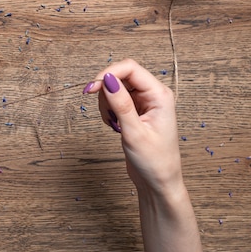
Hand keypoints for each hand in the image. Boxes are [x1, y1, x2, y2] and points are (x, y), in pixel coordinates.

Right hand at [82, 58, 180, 193]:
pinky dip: (108, 109)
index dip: (108, 74)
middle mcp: (153, 95)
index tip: (91, 88)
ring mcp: (144, 102)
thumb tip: (107, 79)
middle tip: (104, 112)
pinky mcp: (136, 111)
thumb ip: (120, 103)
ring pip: (116, 87)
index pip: (130, 68)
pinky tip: (113, 124)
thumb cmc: (154, 162)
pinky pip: (116, 99)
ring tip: (112, 123)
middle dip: (106, 90)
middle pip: (121, 76)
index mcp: (160, 95)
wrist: (158, 183)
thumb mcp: (134, 132)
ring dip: (106, 102)